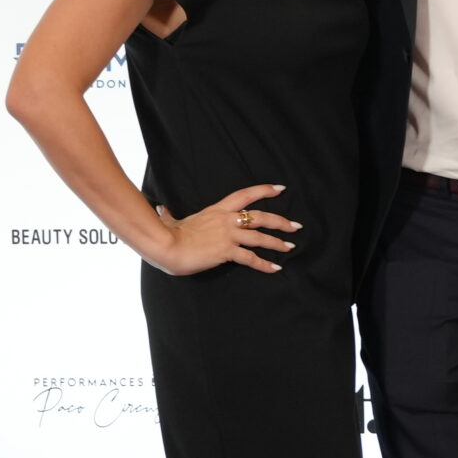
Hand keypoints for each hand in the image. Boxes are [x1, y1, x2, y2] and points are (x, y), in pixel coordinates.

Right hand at [148, 184, 298, 274]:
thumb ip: (170, 215)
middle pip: (261, 216)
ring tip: (290, 246)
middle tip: (295, 226)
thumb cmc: (168, 234)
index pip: (245, 195)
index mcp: (217, 210)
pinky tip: (275, 268)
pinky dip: (264, 264)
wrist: (167, 245)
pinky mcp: (226, 251)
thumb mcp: (172, 220)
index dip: (264, 190)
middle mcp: (226, 220)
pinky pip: (250, 258)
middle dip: (281, 221)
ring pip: (260, 237)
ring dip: (277, 242)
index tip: (280, 189)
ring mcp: (228, 235)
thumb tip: (161, 209)